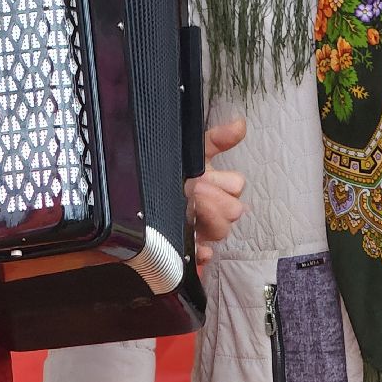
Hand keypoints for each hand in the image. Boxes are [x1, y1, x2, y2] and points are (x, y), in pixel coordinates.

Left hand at [186, 116, 246, 265]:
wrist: (141, 197)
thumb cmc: (173, 174)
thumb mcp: (192, 153)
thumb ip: (216, 138)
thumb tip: (240, 124)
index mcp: (217, 186)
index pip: (236, 186)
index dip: (222, 182)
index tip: (202, 178)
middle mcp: (214, 209)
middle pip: (234, 210)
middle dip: (215, 200)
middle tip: (195, 191)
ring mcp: (204, 230)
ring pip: (222, 231)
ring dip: (209, 221)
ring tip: (190, 209)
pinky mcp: (190, 250)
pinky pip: (202, 257)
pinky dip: (201, 253)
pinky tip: (197, 247)